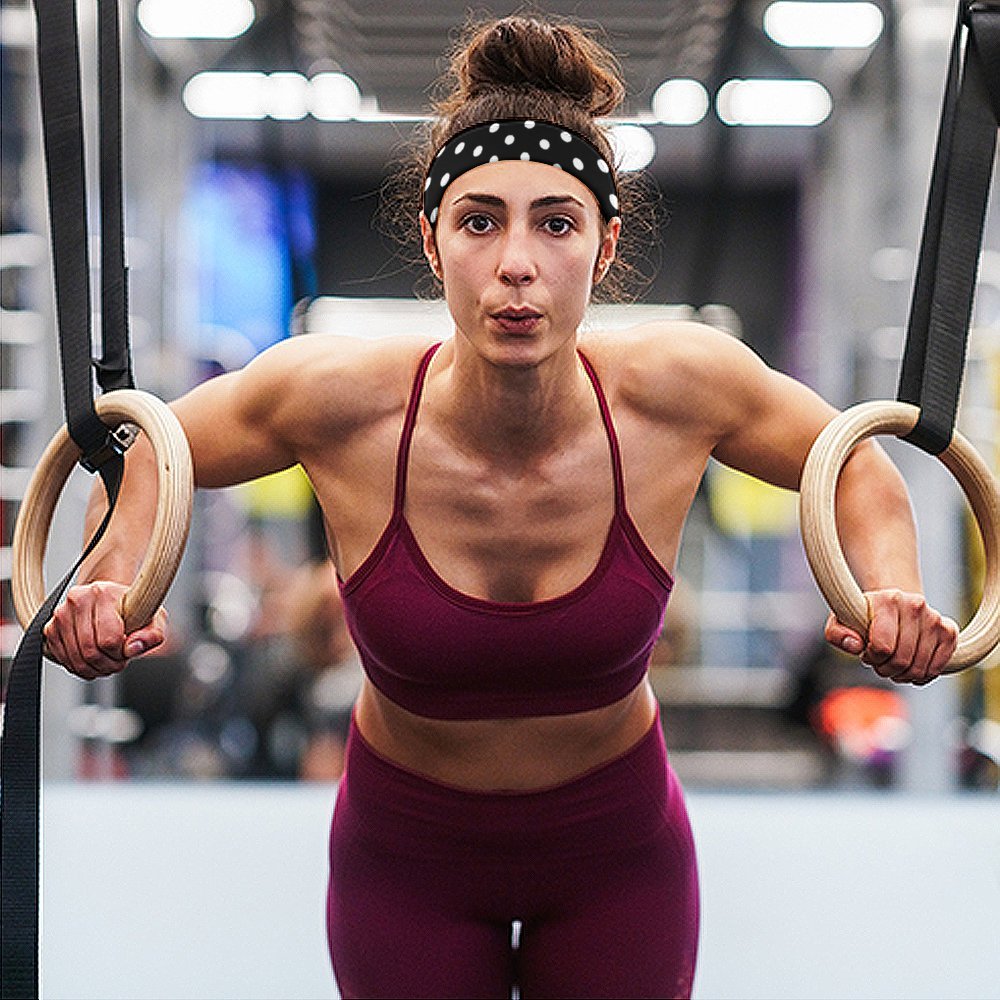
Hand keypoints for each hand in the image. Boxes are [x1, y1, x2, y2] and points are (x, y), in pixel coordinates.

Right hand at [42, 581, 167, 680]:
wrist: (110, 601)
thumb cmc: (132, 611)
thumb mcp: (153, 619)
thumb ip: (152, 635)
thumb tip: (133, 648)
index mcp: (103, 593)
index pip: (109, 639)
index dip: (121, 654)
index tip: (127, 650)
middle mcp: (77, 599)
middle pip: (91, 652)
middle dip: (109, 665)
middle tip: (119, 661)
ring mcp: (60, 614)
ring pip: (76, 660)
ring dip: (95, 669)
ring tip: (108, 661)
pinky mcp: (50, 629)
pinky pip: (64, 661)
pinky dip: (80, 668)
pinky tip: (93, 660)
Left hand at [825, 588, 958, 684]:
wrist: (894, 606)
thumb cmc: (864, 618)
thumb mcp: (841, 622)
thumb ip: (837, 634)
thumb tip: (855, 645)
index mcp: (887, 600)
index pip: (882, 646)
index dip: (872, 658)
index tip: (867, 652)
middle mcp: (915, 605)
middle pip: (901, 659)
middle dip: (886, 669)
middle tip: (880, 662)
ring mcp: (935, 619)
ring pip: (919, 668)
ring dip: (903, 675)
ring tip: (893, 664)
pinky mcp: (949, 632)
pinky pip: (937, 668)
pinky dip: (922, 676)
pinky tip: (910, 667)